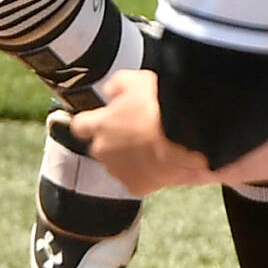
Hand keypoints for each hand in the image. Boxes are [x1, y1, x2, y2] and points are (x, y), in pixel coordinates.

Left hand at [67, 72, 213, 196]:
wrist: (188, 138)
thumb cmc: (163, 110)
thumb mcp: (136, 81)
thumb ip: (117, 85)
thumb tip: (112, 90)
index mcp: (100, 125)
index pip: (80, 126)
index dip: (91, 122)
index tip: (101, 120)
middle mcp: (104, 150)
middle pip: (101, 146)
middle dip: (115, 141)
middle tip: (137, 132)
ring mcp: (119, 171)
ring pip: (118, 165)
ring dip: (130, 158)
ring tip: (153, 147)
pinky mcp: (137, 186)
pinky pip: (136, 181)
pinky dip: (145, 175)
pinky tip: (159, 164)